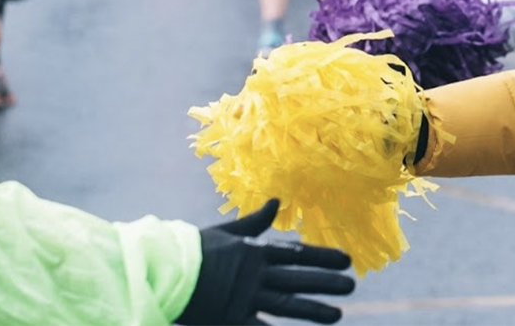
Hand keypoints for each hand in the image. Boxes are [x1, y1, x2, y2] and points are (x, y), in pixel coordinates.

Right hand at [177, 199, 354, 325]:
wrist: (163, 267)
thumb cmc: (193, 249)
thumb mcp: (227, 232)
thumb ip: (254, 222)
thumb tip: (276, 201)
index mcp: (254, 251)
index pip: (296, 254)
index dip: (322, 257)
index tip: (346, 260)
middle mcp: (255, 274)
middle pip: (297, 278)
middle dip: (325, 281)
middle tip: (352, 284)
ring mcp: (245, 297)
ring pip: (287, 304)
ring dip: (313, 309)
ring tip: (338, 314)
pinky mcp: (232, 318)